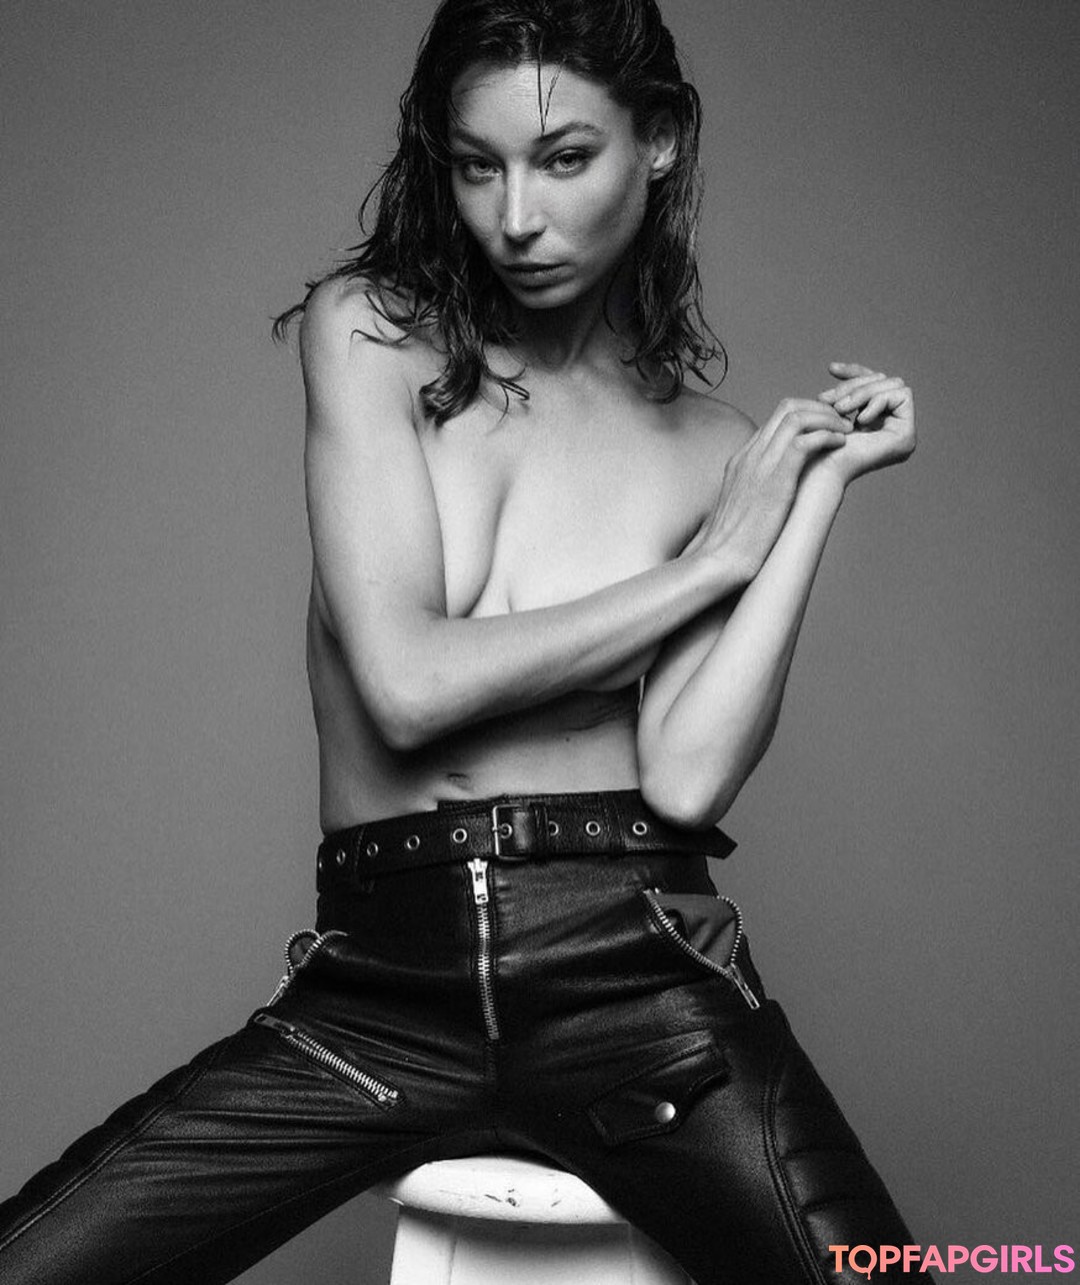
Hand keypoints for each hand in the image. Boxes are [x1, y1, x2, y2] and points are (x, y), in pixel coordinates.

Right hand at [684, 397, 852, 578]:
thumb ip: (756, 494)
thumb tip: (771, 501)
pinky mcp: (776, 478)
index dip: (808, 417)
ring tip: (846, 432)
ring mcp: (761, 463)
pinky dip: (827, 436)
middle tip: (842, 425)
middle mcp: (750, 454)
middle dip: (821, 408)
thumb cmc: (732, 544)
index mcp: (742, 460)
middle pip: (787, 407)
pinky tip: (840, 445)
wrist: (719, 559)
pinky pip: (805, 441)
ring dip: (828, 418)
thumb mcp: (742, 510)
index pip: (777, 421)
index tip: (827, 430)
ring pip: (797, 416)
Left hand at [813, 362, 915, 486]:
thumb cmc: (818, 444)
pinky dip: (878, 402)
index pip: (874, 383)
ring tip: (840, 409)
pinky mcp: (907, 436)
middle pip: (884, 381)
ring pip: (893, 385)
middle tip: (830, 398)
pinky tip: (859, 420)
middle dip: (856, 385)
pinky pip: (902, 396)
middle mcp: (894, 427)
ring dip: (863, 393)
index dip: (855, 373)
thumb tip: (834, 366)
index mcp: (876, 422)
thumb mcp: (829, 408)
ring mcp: (904, 433)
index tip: (831, 369)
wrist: (820, 469)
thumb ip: (840, 390)